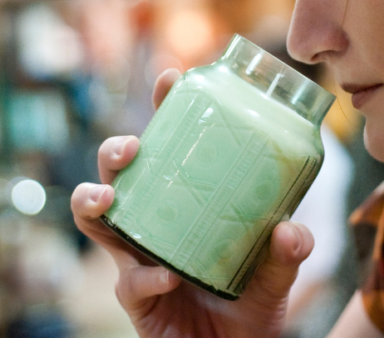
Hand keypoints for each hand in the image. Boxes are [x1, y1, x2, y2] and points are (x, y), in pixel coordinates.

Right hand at [72, 68, 314, 337]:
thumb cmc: (251, 305)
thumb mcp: (279, 273)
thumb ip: (289, 251)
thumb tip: (290, 228)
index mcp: (185, 200)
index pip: (170, 146)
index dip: (165, 110)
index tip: (172, 78)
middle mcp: (154, 221)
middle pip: (118, 173)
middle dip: (115, 150)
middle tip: (133, 146)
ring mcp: (138, 257)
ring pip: (95, 218)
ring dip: (93, 198)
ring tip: (110, 195)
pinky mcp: (135, 297)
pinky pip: (129, 281)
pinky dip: (144, 276)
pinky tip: (164, 276)